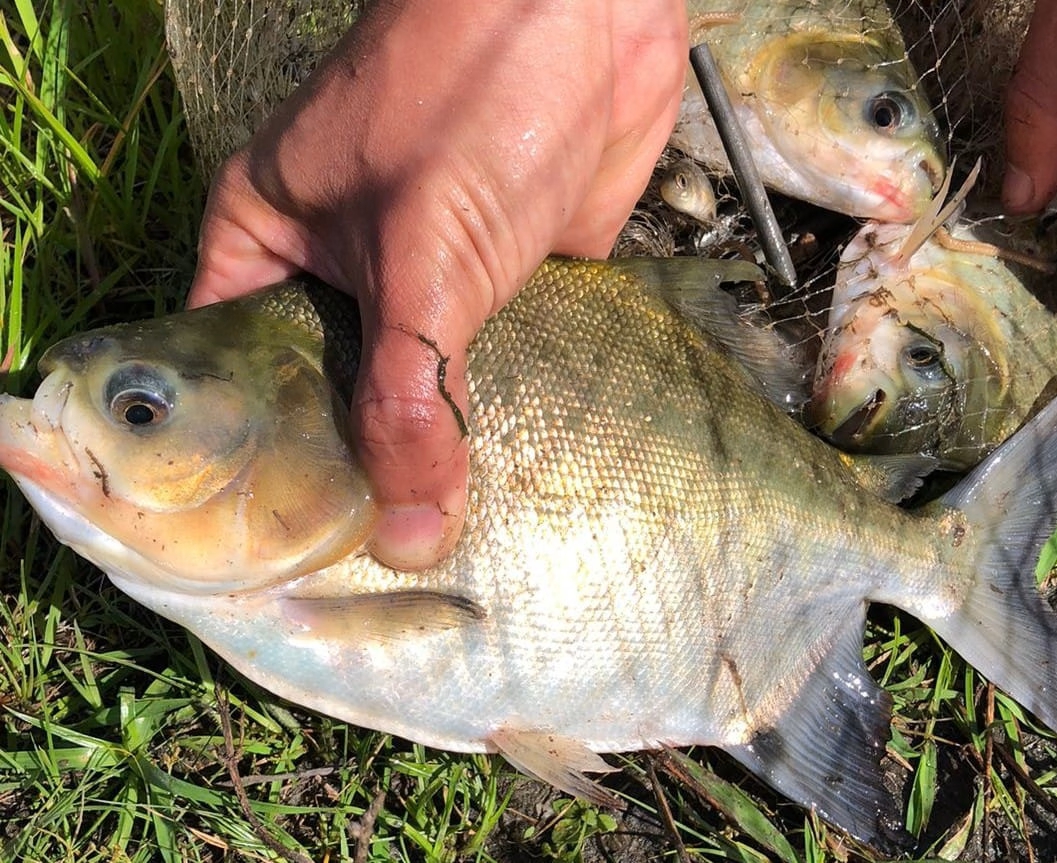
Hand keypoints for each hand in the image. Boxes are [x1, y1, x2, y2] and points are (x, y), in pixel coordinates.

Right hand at [187, 0, 688, 567]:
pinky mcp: (511, 277)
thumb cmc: (471, 94)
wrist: (590, 7)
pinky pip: (499, 364)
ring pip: (423, 386)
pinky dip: (513, 413)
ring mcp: (430, 273)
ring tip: (460, 548)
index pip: (242, 376)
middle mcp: (343, 267)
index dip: (262, 464)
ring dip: (447, 452)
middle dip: (367, 470)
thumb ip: (408, 391)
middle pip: (338, 394)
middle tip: (391, 570)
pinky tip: (524, 482)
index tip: (299, 550)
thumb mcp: (420, 249)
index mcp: (270, 244)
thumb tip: (409, 532)